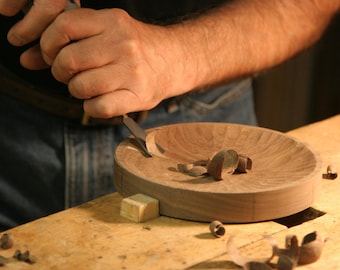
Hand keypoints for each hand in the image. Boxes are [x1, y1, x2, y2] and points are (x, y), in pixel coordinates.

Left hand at [25, 8, 195, 117]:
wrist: (174, 60)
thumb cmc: (135, 48)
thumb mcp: (106, 33)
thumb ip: (69, 41)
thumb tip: (27, 59)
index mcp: (112, 21)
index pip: (63, 26)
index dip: (48, 44)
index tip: (52, 54)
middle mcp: (123, 44)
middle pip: (68, 60)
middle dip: (60, 72)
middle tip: (69, 75)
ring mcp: (132, 71)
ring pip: (81, 86)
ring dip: (76, 91)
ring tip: (87, 87)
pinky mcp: (138, 95)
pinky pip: (98, 107)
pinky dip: (91, 108)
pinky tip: (99, 100)